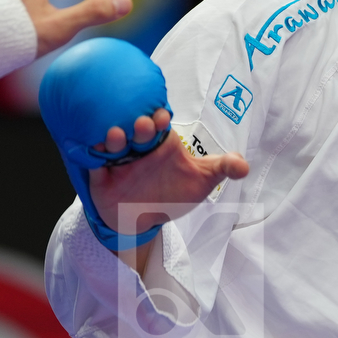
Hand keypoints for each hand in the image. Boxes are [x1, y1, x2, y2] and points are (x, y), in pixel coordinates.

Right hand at [88, 118, 248, 235]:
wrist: (143, 220)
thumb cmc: (171, 193)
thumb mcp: (200, 182)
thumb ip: (220, 169)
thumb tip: (244, 166)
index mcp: (160, 141)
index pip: (159, 121)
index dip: (160, 117)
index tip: (164, 118)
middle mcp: (138, 144)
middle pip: (136, 128)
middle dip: (140, 125)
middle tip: (144, 125)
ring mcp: (118, 158)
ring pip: (112, 140)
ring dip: (113, 136)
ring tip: (117, 135)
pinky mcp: (100, 174)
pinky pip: (93, 161)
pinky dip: (93, 155)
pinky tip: (96, 152)